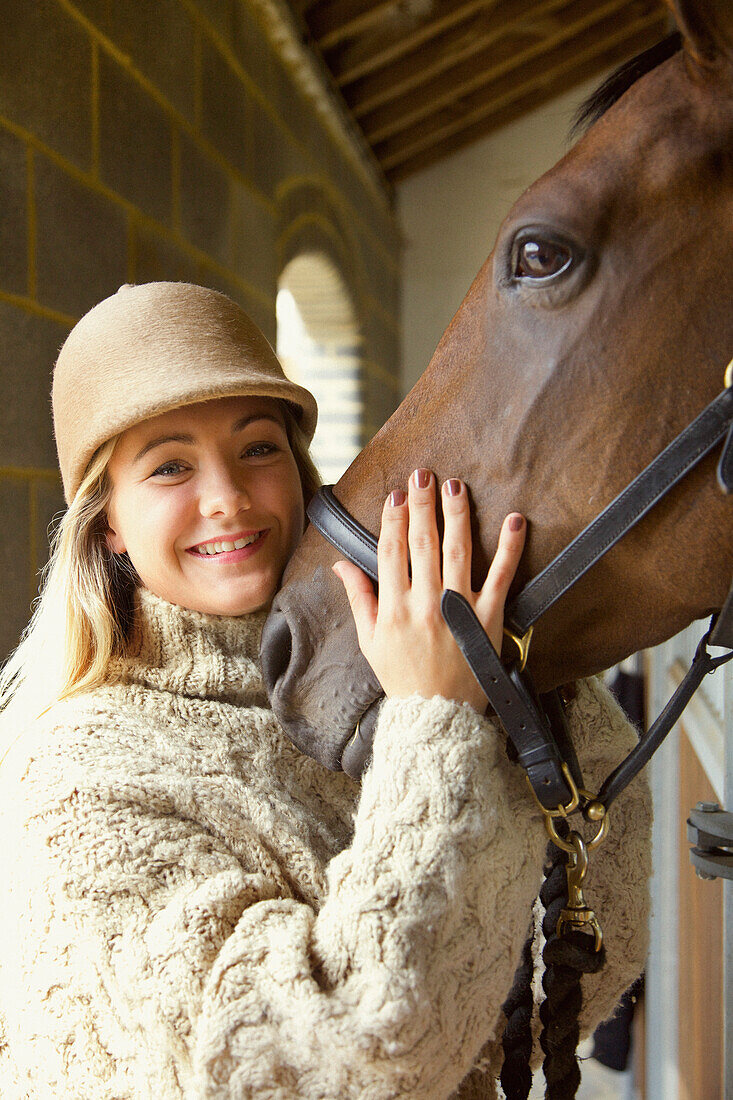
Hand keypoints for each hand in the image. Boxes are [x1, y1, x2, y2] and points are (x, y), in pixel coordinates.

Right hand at [332, 469, 525, 713]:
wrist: (437, 716)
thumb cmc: (402, 678)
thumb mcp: (370, 640)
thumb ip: (358, 598)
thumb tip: (340, 565)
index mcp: (393, 608)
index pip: (391, 551)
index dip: (393, 518)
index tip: (398, 494)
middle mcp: (424, 604)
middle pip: (422, 543)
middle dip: (422, 504)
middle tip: (424, 474)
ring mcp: (458, 610)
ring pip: (457, 551)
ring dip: (456, 515)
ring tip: (454, 486)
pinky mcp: (488, 620)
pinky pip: (502, 577)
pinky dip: (510, 548)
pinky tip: (515, 521)